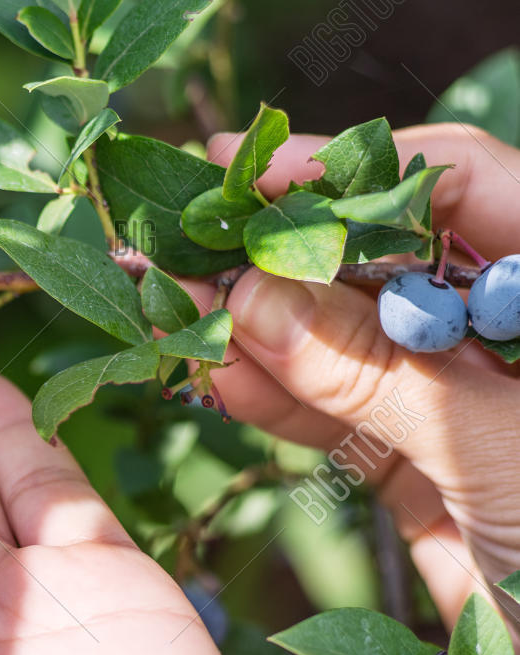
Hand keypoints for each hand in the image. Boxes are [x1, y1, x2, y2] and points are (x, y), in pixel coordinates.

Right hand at [200, 123, 519, 628]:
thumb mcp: (497, 452)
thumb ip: (378, 375)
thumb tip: (255, 298)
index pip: (458, 188)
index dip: (348, 174)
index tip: (243, 179)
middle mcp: (514, 332)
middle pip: (388, 262)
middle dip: (283, 258)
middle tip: (182, 251)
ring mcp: (468, 403)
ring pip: (351, 345)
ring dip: (262, 333)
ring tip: (177, 318)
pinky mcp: (429, 471)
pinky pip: (343, 421)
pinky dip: (280, 404)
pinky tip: (221, 379)